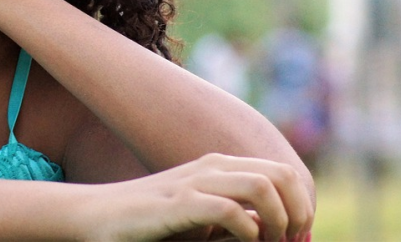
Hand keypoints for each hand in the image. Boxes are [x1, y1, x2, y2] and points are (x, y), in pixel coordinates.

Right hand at [83, 153, 313, 241]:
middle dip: (298, 213)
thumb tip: (275, 229)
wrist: (97, 217)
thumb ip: (238, 219)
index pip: (283, 172)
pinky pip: (229, 211)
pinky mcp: (177, 203)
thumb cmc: (151, 224)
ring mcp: (195, 182)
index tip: (297, 240)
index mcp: (221, 166)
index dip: (302, 206)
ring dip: (279, 221)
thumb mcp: (203, 220)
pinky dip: (247, 232)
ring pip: (263, 185)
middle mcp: (213, 167)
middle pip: (282, 174)